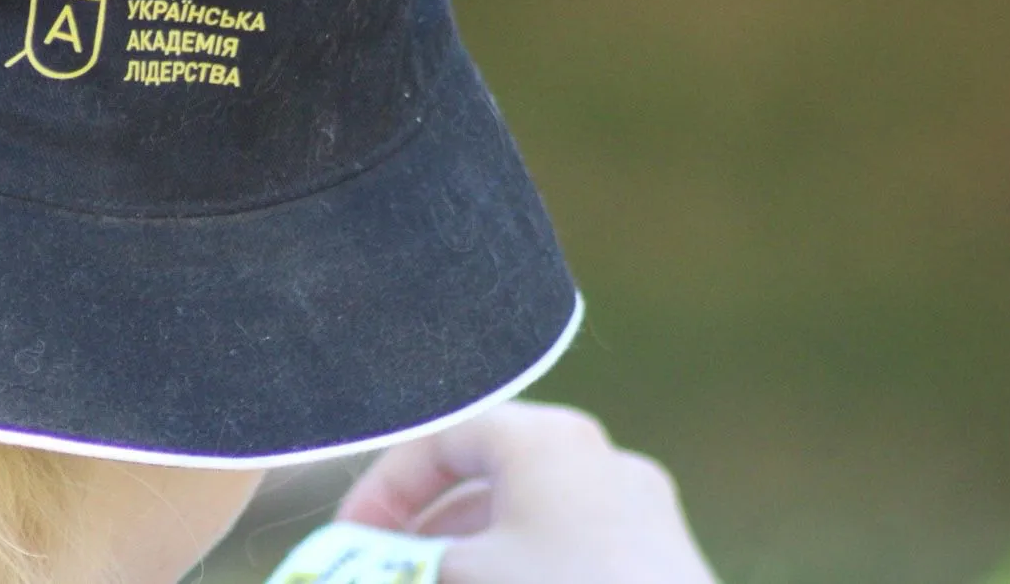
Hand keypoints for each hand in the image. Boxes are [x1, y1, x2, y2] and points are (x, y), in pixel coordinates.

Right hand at [335, 402, 719, 583]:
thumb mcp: (461, 579)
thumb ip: (399, 568)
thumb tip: (352, 573)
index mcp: (545, 439)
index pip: (441, 440)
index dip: (383, 491)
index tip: (348, 545)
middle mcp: (598, 459)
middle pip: (485, 479)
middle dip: (424, 530)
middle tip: (383, 572)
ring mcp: (638, 512)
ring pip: (527, 521)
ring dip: (469, 555)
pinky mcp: (661, 564)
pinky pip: (567, 553)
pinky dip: (519, 571)